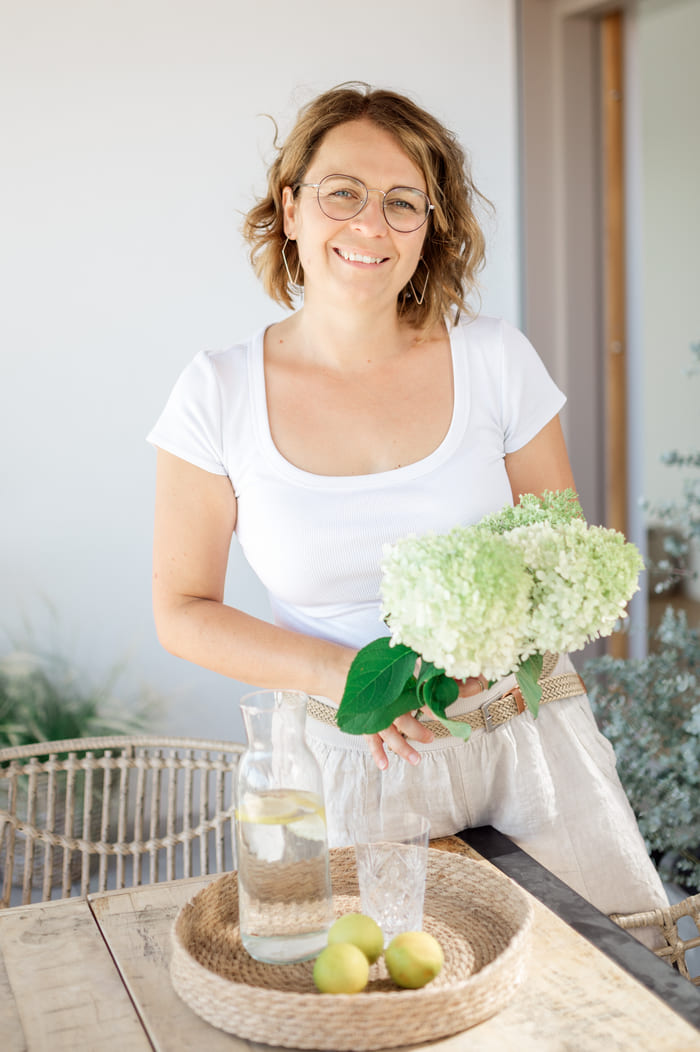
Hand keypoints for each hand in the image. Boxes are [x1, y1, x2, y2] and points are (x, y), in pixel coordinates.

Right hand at [364, 675, 487, 769]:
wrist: (353, 672)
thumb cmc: (384, 672)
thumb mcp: (409, 671)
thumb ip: (436, 679)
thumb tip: (465, 681)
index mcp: (397, 686)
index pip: (414, 697)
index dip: (427, 707)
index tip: (438, 714)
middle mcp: (386, 702)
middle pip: (402, 719)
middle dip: (416, 731)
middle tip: (431, 738)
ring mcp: (375, 715)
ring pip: (388, 734)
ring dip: (402, 747)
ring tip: (416, 759)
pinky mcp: (364, 723)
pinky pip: (371, 740)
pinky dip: (377, 753)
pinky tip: (385, 765)